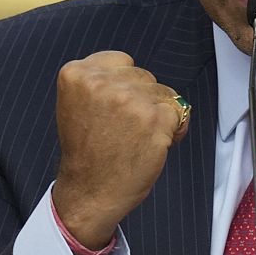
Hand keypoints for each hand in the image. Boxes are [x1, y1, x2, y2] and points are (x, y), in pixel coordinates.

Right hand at [52, 51, 188, 251]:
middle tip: (122, 129)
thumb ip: (100, 80)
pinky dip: (173, 129)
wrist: (89, 192)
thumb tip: (137, 72)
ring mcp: (129, 99)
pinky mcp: (154, 118)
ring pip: (163, 92)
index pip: (122, 61)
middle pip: (144, 76)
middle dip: (141, 99)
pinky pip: (178, 111)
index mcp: (77, 74)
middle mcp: (102, 82)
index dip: (124, 86)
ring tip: (135, 138)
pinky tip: (154, 144)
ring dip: (157, 114)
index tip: (112, 110)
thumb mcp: (78, 103)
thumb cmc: (87, 151)